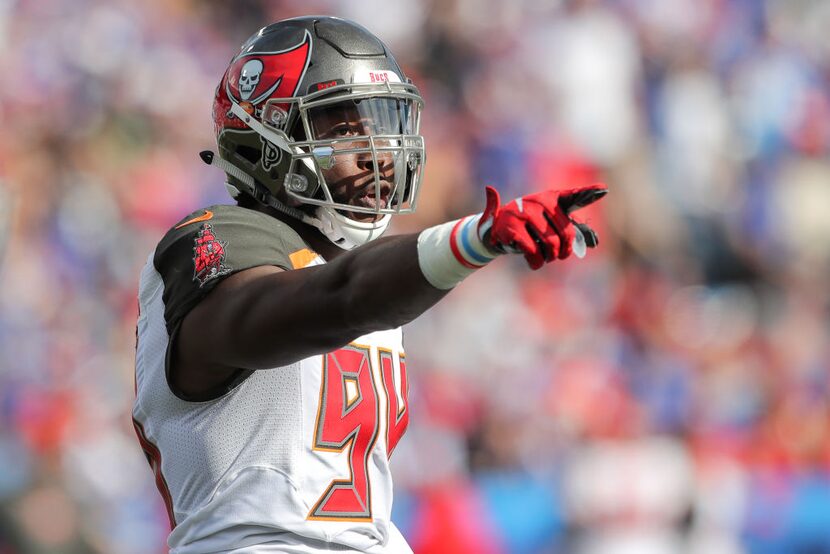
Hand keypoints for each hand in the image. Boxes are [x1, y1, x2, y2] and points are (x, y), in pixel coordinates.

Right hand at [478, 184, 607, 269]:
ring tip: (544, 258)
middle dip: (564, 251)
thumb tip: (594, 242)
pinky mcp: (512, 227)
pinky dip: (536, 262)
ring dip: (550, 258)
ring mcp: (525, 212)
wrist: (496, 230)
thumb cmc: (530, 228)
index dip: (589, 193)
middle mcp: (540, 202)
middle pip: (566, 233)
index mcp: (552, 198)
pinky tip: (534, 262)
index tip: (604, 189)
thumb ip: (573, 231)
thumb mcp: (551, 226)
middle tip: (558, 256)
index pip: (574, 196)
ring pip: (551, 244)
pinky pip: (534, 251)